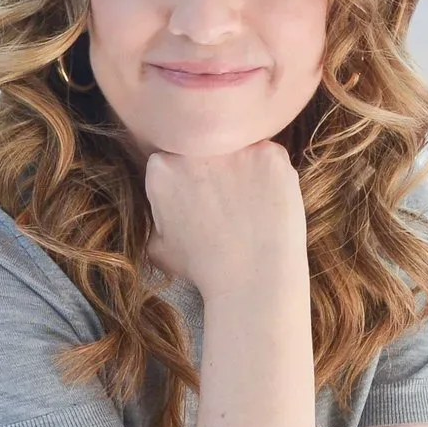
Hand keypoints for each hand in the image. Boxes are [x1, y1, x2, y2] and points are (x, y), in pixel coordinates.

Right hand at [144, 141, 307, 297]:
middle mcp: (195, 149)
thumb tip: (161, 206)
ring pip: (239, 148)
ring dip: (243, 168)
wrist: (253, 280)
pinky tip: (269, 203)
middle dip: (214, 167)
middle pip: (206, 146)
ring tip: (250, 204)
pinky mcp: (270, 154)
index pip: (173, 158)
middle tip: (228, 198)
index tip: (200, 196)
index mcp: (162, 168)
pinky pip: (269, 156)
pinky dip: (271, 176)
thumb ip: (156, 214)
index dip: (189, 177)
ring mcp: (235, 147)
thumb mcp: (158, 246)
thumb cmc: (205, 269)